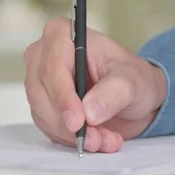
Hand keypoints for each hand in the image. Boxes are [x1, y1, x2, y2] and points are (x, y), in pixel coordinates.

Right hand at [23, 18, 166, 152]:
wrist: (133, 97)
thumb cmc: (131, 77)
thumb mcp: (132, 80)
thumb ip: (113, 92)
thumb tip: (90, 112)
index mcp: (62, 34)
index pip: (53, 66)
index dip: (63, 95)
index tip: (78, 121)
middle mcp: (44, 55)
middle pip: (41, 92)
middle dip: (69, 122)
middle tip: (96, 139)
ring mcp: (40, 81)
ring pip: (43, 114)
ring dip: (72, 134)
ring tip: (105, 140)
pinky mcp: (42, 106)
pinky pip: (48, 127)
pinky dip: (70, 139)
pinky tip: (95, 140)